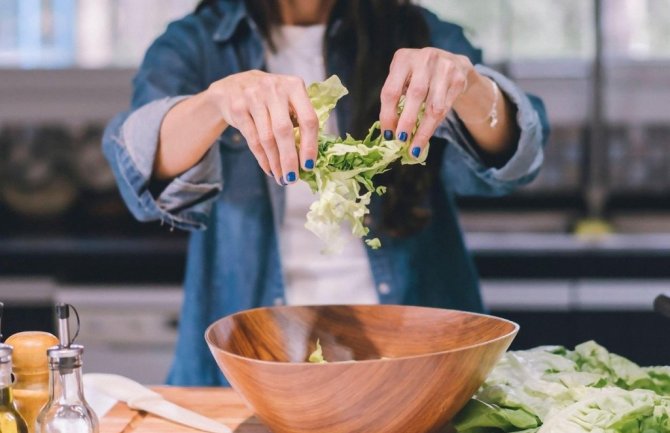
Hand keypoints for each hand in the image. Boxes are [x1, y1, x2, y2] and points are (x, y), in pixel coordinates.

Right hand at [207, 70, 318, 184]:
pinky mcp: (238, 108)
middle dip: (289, 159)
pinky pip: (253, 139)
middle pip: (284, 131)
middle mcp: (274, 89)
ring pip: (267, 138)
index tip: (309, 165)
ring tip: (281, 177)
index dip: (310, 145)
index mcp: (294, 86)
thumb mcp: (288, 98)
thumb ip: (300, 119)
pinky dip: (262, 158)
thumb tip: (309, 157)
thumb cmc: (269, 98)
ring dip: (275, 162)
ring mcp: (253, 97)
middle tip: (293, 178)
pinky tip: (269, 168)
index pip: (308, 119)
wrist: (233, 86)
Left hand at [379, 48, 473, 158]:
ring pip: (433, 106)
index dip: (387, 115)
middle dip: (406, 122)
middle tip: (400, 141)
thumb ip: (395, 98)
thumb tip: (389, 132)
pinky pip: (445, 109)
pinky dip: (433, 127)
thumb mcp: (403, 77)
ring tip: (414, 147)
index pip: (391, 91)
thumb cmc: (419, 75)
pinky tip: (425, 138)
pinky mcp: (458, 79)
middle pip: (414, 96)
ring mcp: (444, 67)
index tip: (387, 134)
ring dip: (422, 131)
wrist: (452, 63)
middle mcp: (424, 59)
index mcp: (403, 59)